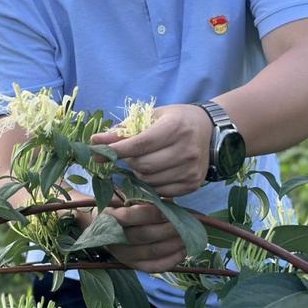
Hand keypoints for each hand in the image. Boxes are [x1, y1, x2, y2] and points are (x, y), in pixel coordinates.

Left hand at [91, 104, 212, 195]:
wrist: (210, 131)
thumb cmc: (177, 120)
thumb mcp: (153, 116)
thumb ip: (125, 129)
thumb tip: (96, 141)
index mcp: (175, 128)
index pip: (140, 144)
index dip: (117, 150)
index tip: (98, 152)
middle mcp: (186, 150)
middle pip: (143, 166)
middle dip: (128, 162)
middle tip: (127, 156)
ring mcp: (191, 170)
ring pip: (150, 181)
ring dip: (139, 174)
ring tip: (143, 162)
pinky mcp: (193, 184)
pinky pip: (162, 192)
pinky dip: (152, 184)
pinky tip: (155, 172)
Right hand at [104, 202, 186, 272]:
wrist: (101, 227)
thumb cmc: (119, 208)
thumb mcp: (124, 198)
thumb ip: (140, 199)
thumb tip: (166, 201)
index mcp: (109, 218)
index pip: (130, 216)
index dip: (152, 214)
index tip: (169, 210)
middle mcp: (114, 239)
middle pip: (144, 236)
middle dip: (167, 229)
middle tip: (185, 224)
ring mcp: (124, 255)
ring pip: (151, 252)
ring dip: (173, 244)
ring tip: (188, 236)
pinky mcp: (133, 265)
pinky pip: (153, 267)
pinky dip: (170, 260)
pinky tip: (183, 251)